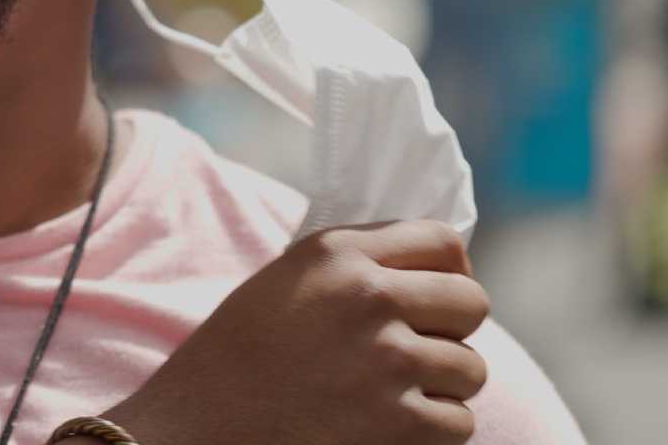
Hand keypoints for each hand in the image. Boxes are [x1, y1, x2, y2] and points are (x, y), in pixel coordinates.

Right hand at [105, 220, 491, 444]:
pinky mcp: (400, 423)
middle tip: (417, 353)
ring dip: (441, 386)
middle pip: (471, 302)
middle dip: (452, 330)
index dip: (451, 272)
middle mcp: (368, 296)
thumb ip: (354, 266)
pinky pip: (459, 421)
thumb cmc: (237, 357)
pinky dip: (432, 432)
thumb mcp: (285, 282)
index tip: (437, 298)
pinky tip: (386, 428)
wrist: (196, 426)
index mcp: (337, 253)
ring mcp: (388, 360)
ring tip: (390, 395)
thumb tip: (432, 273)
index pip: (442, 241)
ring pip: (471, 368)